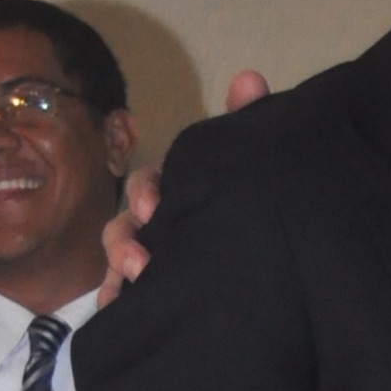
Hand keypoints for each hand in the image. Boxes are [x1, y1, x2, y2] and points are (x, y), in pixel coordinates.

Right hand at [95, 73, 270, 303]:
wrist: (273, 267)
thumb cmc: (245, 198)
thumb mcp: (248, 163)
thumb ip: (247, 120)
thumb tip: (248, 78)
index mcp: (175, 192)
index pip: (147, 184)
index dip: (146, 192)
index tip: (153, 208)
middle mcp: (156, 223)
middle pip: (123, 225)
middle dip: (124, 240)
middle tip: (140, 259)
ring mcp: (151, 258)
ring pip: (121, 261)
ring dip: (117, 273)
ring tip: (129, 288)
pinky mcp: (153, 292)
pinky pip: (126, 296)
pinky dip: (117, 302)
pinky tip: (117, 311)